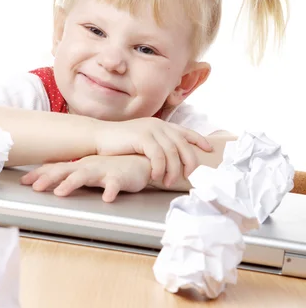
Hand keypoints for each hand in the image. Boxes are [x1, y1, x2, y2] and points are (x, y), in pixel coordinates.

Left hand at [20, 154, 151, 202]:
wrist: (140, 162)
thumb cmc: (111, 168)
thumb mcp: (87, 171)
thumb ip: (69, 176)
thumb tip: (46, 181)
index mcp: (79, 166)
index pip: (55, 168)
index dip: (38, 174)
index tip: (23, 181)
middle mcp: (88, 166)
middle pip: (65, 171)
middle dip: (49, 179)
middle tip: (35, 188)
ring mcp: (103, 171)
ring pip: (85, 176)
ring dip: (72, 183)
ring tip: (61, 192)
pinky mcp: (120, 178)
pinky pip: (115, 185)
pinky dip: (111, 191)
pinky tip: (107, 198)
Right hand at [95, 118, 212, 185]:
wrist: (99, 137)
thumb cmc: (119, 143)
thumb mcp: (142, 141)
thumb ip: (156, 146)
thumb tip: (170, 161)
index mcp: (160, 125)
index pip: (185, 131)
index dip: (199, 140)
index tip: (209, 150)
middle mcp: (158, 125)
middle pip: (183, 144)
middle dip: (189, 162)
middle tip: (188, 176)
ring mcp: (151, 129)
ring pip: (172, 152)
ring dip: (173, 169)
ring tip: (168, 182)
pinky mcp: (142, 137)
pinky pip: (158, 155)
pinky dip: (160, 168)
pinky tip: (156, 176)